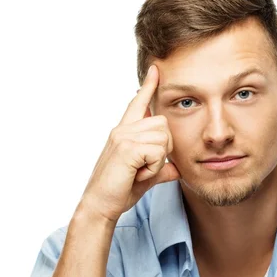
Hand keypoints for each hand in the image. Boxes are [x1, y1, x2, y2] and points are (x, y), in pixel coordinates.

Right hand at [78, 64, 180, 223]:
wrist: (100, 206)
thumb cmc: (120, 191)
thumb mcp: (146, 178)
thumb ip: (161, 169)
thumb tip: (176, 168)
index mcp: (124, 132)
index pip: (138, 104)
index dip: (148, 86)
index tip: (156, 69)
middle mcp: (122, 130)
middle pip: (163, 124)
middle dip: (163, 148)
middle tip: (144, 167)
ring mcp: (123, 137)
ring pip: (163, 137)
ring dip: (157, 160)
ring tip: (139, 171)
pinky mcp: (126, 148)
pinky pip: (157, 152)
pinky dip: (152, 168)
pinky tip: (137, 174)